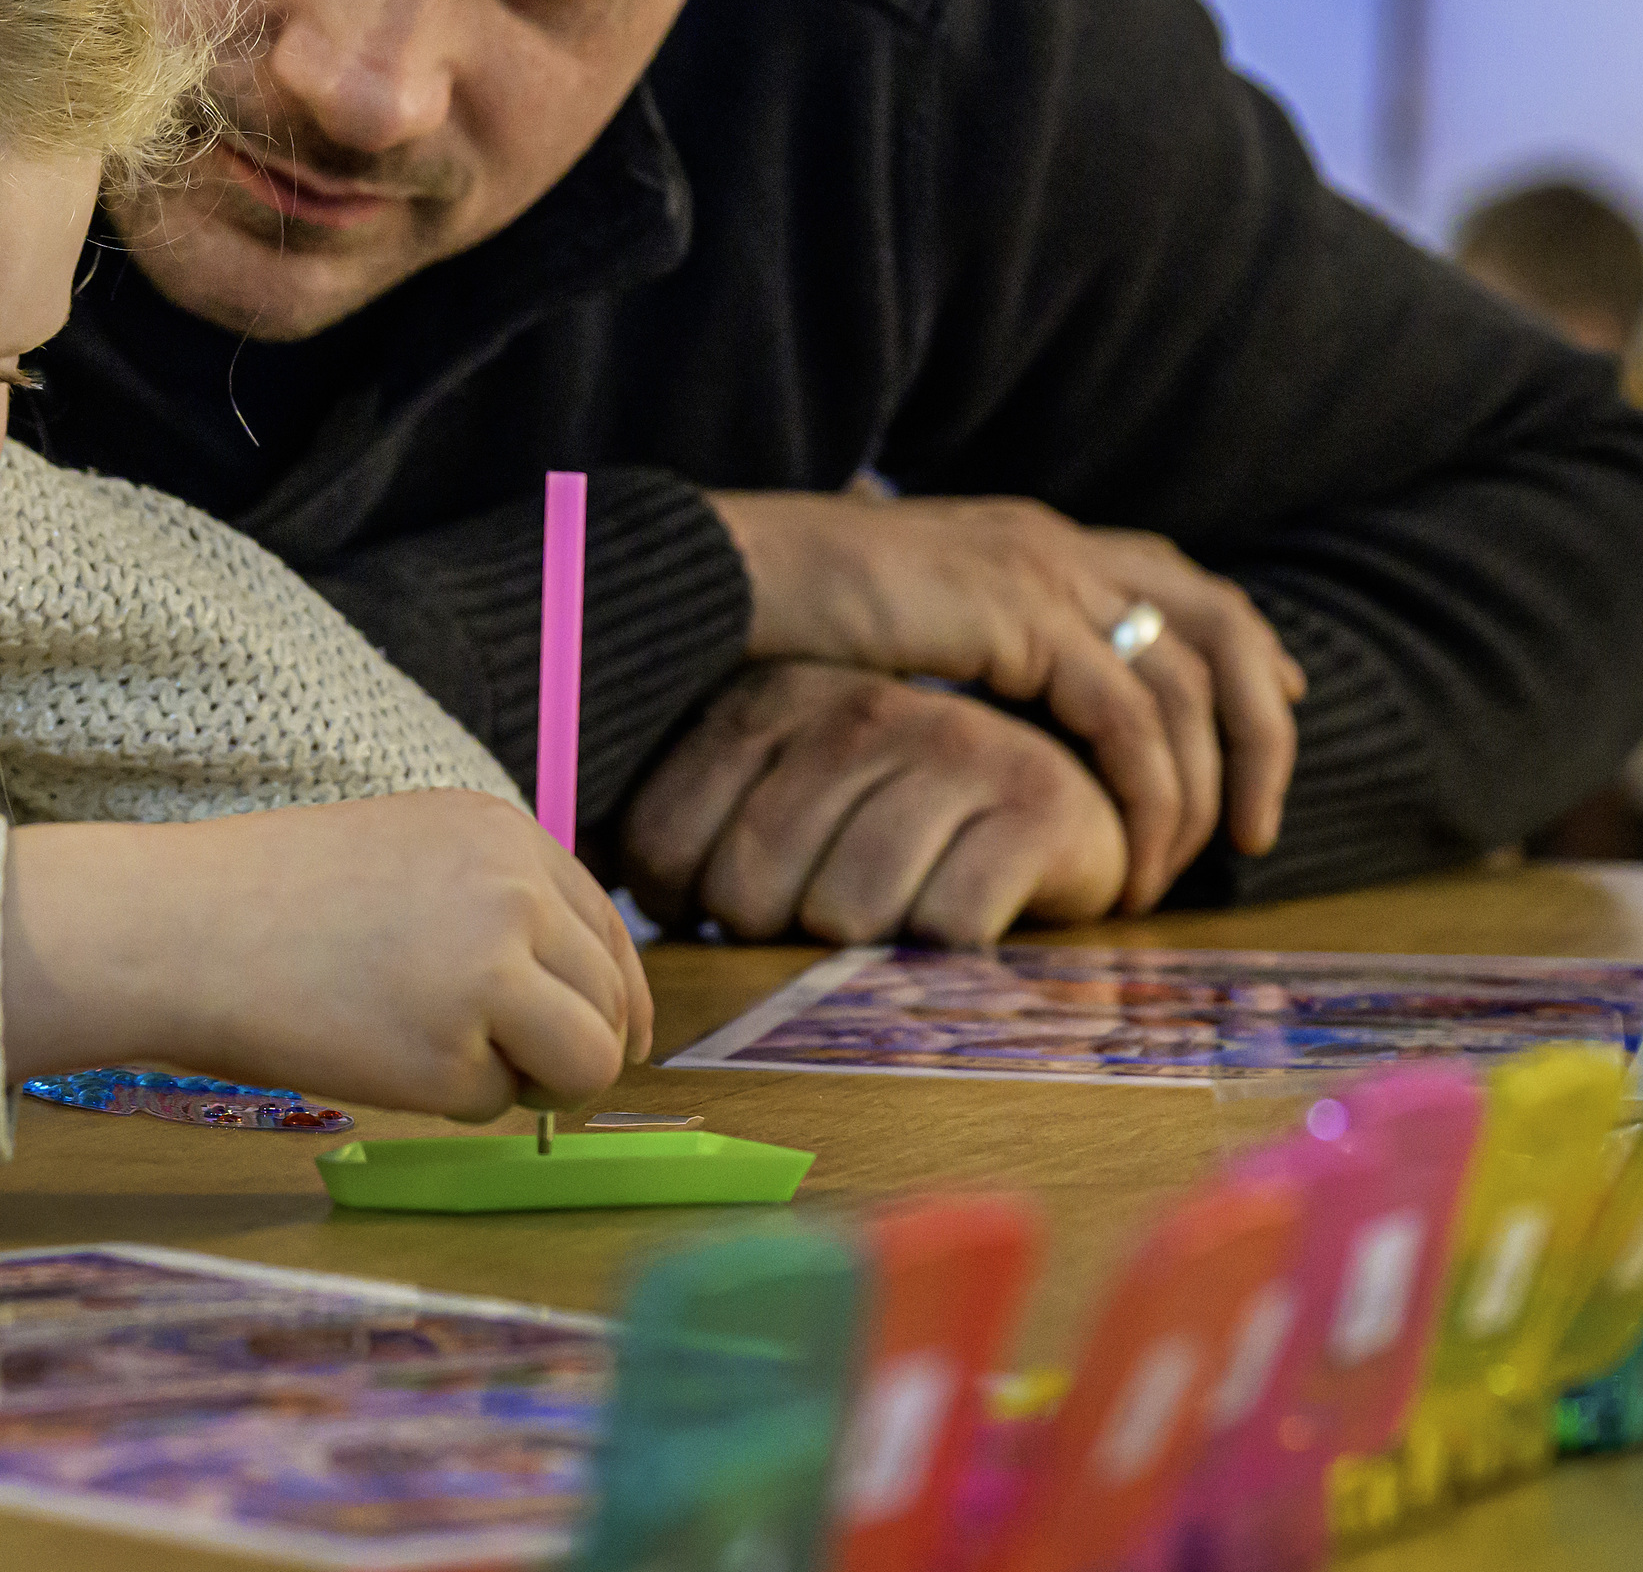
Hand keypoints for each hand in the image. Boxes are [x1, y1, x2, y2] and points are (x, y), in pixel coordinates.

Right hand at [0, 790, 652, 1121]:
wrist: (179, 929)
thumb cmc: (269, 899)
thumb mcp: (405, 855)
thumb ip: (493, 902)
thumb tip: (578, 995)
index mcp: (503, 833)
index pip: (605, 927)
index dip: (614, 995)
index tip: (611, 1038)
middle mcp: (515, 891)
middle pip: (610, 1001)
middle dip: (571, 1049)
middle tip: (500, 1064)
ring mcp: (493, 969)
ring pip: (588, 1061)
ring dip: (528, 1081)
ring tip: (438, 1057)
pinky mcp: (456, 1050)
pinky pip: (497, 1104)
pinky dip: (449, 1103)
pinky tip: (376, 1057)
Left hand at [622, 664, 1130, 943]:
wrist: (1062, 802)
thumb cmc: (893, 818)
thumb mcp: (779, 792)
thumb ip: (683, 821)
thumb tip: (580, 878)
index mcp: (774, 695)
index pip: (662, 838)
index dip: (679, 905)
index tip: (716, 907)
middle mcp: (860, 707)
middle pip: (749, 888)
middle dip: (772, 932)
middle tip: (815, 912)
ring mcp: (954, 748)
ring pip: (845, 914)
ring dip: (861, 942)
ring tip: (889, 907)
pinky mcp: (1035, 805)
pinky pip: (943, 928)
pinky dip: (942, 948)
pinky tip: (956, 911)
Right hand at [708, 490, 1305, 911]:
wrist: (723, 572)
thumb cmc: (780, 617)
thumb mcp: (898, 631)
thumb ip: (961, 655)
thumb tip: (980, 719)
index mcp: (1033, 540)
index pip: (1179, 581)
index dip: (1245, 651)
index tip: (1280, 712)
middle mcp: (1057, 546)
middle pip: (1221, 626)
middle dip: (1261, 729)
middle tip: (1257, 825)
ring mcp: (1045, 574)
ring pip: (1188, 684)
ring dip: (1203, 786)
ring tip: (1183, 871)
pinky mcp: (1022, 618)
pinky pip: (1126, 717)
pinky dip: (1146, 793)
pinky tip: (1128, 857)